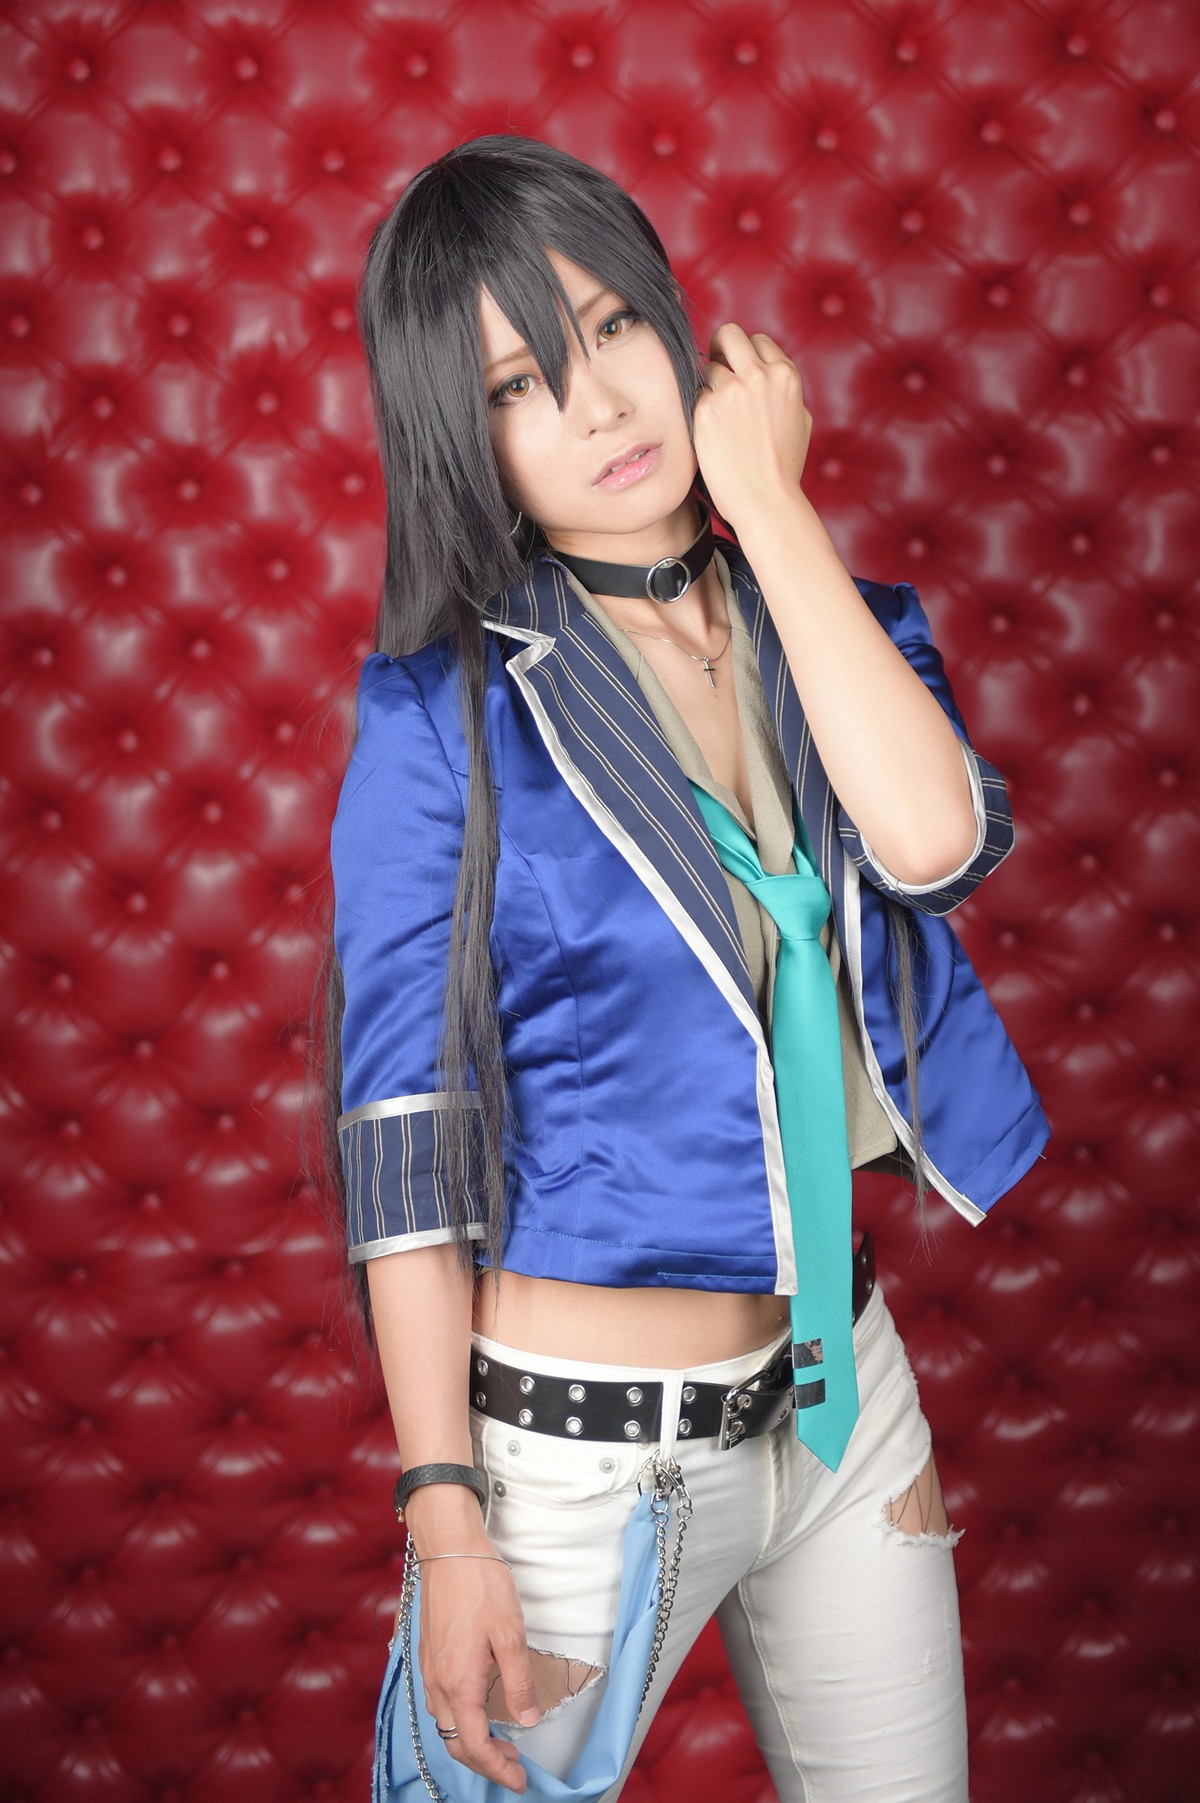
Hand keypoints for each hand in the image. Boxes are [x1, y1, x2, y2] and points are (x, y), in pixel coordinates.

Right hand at [416, 1545, 539, 1793]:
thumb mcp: (510, 1633)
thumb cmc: (481, 1584)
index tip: (519, 1781)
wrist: (448, 1547)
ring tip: (501, 1741)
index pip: (474, 1745)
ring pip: (446, 1725)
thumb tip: (526, 1721)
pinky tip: (478, 1710)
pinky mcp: (428, 1656)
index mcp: (459, 1682)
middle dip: (485, 1762)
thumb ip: (518, 1683)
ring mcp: (429, 1670)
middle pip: (456, 1743)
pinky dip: (459, 1720)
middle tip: (515, 1767)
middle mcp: (438, 1683)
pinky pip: (439, 1703)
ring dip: (470, 1742)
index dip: (497, 1770)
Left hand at [693, 322, 811, 529]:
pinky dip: (700, 412)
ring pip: (708, 368)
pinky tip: (711, 435)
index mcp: (785, 376)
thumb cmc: (784, 468)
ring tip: (720, 419)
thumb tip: (767, 372)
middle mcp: (758, 376)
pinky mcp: (705, 409)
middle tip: (716, 366)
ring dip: (710, 387)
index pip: (758, 341)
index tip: (738, 368)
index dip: (745, 355)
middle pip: (729, 334)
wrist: (766, 500)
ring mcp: (730, 391)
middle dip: (720, 347)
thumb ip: (783, 390)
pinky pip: (695, 397)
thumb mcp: (801, 419)